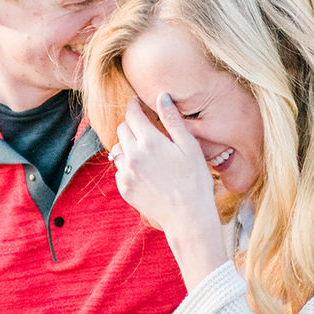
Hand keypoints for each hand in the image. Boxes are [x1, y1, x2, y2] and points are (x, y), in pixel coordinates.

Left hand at [112, 95, 227, 288]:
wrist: (188, 217)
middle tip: (146, 129)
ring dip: (129, 146)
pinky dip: (129, 166)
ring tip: (147, 153)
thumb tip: (162, 96)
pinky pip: (120, 169)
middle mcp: (132, 155)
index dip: (133, 105)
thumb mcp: (189, 146)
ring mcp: (126, 173)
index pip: (132, 114)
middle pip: (122, 129)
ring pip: (118, 149)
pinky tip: (146, 172)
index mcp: (149, 141)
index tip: (137, 102)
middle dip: (131, 125)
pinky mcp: (124, 188)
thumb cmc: (194, 180)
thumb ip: (173, 120)